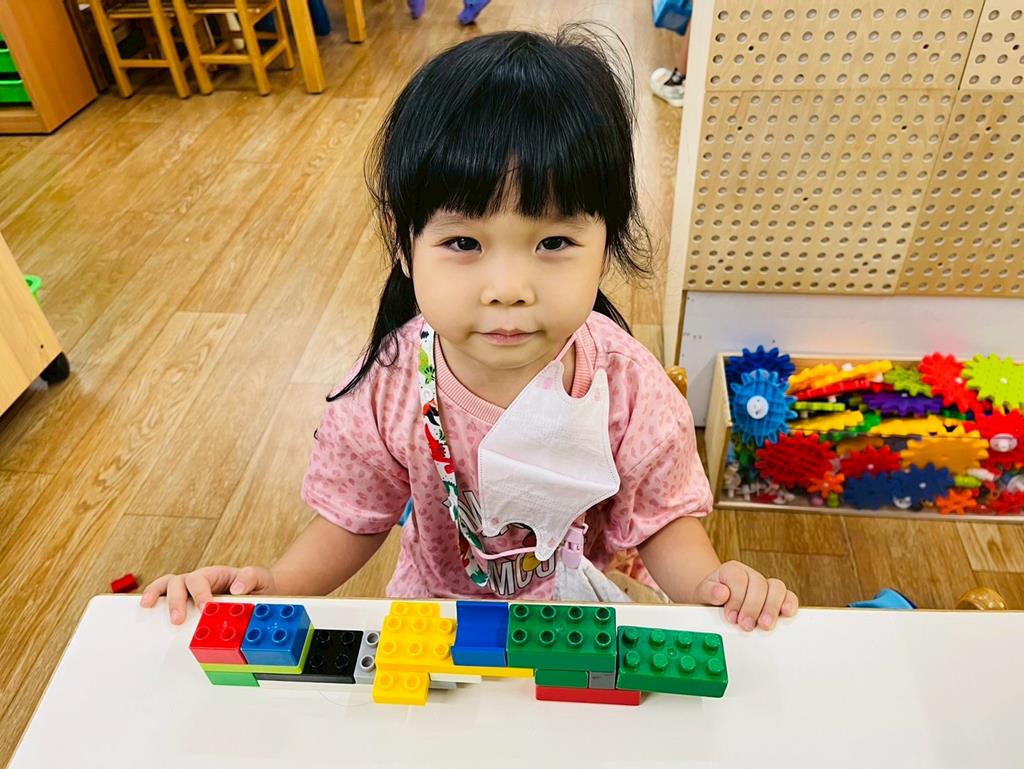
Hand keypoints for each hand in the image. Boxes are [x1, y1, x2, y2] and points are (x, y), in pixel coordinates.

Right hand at [139, 565, 276, 624]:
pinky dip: (154, 600)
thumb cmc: (258, 584)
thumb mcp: (260, 577)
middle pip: (180, 582)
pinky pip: (165, 598)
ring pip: (167, 585)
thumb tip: (236, 588)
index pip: (201, 580)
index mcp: (215, 574)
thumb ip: (250, 578)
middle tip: (177, 620)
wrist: (260, 591)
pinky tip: (145, 611)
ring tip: (147, 607)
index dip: (200, 593)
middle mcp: (199, 581)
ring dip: (156, 594)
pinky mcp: (185, 603)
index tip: (205, 608)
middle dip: (176, 601)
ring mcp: (189, 591)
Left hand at [692, 560, 797, 631]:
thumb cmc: (710, 598)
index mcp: (731, 570)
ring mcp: (765, 586)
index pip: (738, 579)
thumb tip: (721, 593)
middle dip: (753, 607)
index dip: (736, 599)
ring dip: (772, 608)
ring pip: (776, 588)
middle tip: (746, 625)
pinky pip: (788, 596)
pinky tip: (786, 614)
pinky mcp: (776, 598)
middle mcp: (750, 575)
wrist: (714, 601)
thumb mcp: (701, 594)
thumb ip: (708, 592)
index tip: (731, 617)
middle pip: (759, 584)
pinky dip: (789, 604)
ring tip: (764, 625)